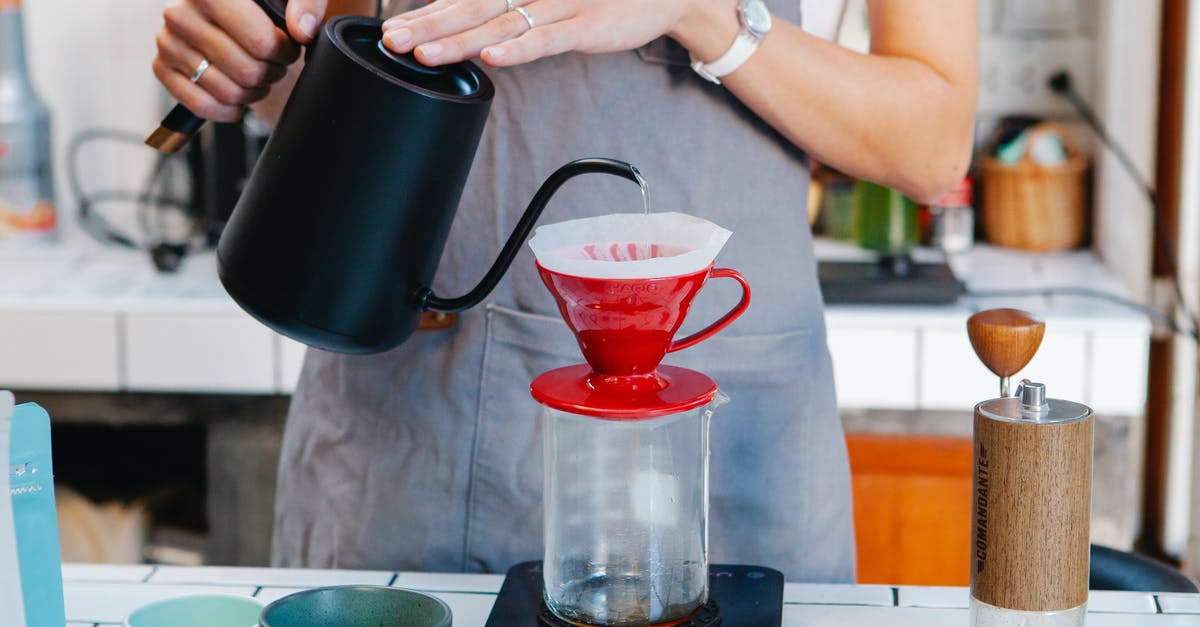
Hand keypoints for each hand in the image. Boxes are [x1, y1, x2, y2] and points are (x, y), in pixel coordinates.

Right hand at [153, 0, 329, 120]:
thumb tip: (301, 30)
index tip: (286, 47)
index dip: (283, 53)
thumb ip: (307, 2)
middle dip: (270, 73)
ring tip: (256, 75)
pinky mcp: (162, 68)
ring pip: (227, 92)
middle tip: (273, 63)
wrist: (237, 19)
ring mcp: (168, 41)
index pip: (261, 42)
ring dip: (252, 92)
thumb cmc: (264, 8)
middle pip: (247, 71)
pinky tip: (238, 95)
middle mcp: (181, 12)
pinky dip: (228, 109)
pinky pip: (202, 106)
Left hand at [380, 0, 707, 66]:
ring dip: (459, 40)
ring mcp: (562, 3)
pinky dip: (518, 49)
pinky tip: (491, 57)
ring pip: (501, 24)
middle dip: (428, 26)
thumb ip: (512, 8)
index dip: (428, 13)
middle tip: (393, 42)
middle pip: (472, 7)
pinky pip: (548, 39)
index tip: (390, 31)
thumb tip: (469, 22)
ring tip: (423, 54)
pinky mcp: (588, 23)